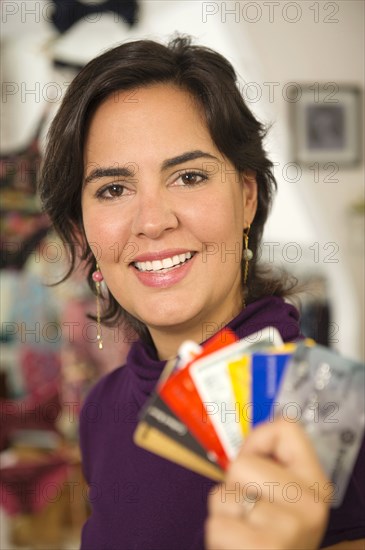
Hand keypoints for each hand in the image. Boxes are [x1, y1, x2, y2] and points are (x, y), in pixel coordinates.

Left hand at [205, 419, 329, 549]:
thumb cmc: (270, 538)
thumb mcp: (284, 500)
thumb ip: (271, 465)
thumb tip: (256, 430)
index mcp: (315, 485)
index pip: (287, 429)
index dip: (258, 441)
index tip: (255, 461)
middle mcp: (308, 504)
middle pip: (243, 462)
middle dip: (234, 486)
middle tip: (249, 510)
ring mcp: (287, 527)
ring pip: (225, 494)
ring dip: (224, 512)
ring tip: (244, 530)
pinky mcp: (262, 547)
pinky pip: (216, 522)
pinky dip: (219, 533)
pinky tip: (237, 545)